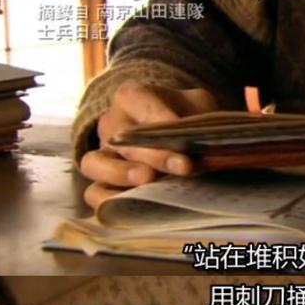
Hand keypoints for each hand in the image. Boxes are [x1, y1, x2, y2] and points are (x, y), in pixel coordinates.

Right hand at [80, 82, 217, 208]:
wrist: (172, 135)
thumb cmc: (183, 116)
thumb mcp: (196, 105)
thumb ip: (201, 116)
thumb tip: (211, 142)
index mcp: (132, 98)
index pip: (140, 102)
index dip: (162, 119)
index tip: (185, 135)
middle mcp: (111, 124)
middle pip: (123, 139)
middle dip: (156, 154)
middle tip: (184, 166)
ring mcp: (102, 155)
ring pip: (95, 164)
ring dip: (121, 174)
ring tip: (149, 181)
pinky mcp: (101, 182)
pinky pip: (93, 193)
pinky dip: (109, 202)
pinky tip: (136, 207)